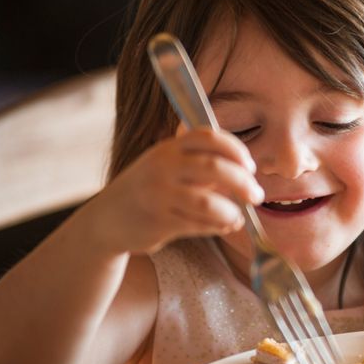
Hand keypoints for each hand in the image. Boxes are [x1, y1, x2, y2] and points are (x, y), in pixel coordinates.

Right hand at [89, 128, 263, 253]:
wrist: (106, 220)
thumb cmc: (149, 190)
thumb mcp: (167, 166)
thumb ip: (201, 166)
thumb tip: (246, 180)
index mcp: (169, 148)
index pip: (208, 137)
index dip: (235, 149)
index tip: (251, 166)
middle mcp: (162, 166)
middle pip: (214, 168)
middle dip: (243, 183)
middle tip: (257, 196)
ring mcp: (158, 194)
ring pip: (208, 202)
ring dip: (231, 211)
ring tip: (238, 217)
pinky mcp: (158, 221)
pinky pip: (198, 224)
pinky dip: (218, 227)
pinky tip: (225, 226)